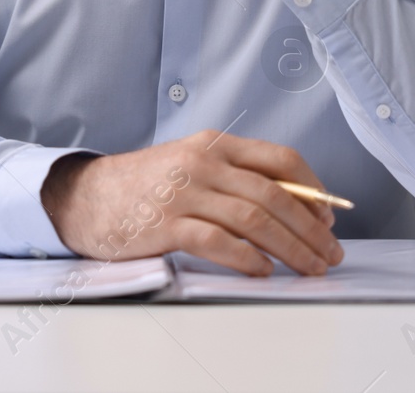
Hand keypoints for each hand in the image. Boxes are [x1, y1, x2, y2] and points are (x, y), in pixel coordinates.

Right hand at [40, 131, 344, 276]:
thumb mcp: (192, 166)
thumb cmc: (145, 186)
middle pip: (274, 195)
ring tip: (309, 268)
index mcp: (214, 144)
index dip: (313, 189)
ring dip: (290, 248)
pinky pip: (218, 242)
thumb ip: (234, 177)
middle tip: (330, 253)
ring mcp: (183, 193)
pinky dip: (247, 259)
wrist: (85, 196)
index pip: (280, 159)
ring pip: (253, 219)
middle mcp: (202, 163)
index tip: (329, 217)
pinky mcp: (165, 225)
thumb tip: (294, 205)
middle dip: (311, 229)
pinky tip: (263, 271)